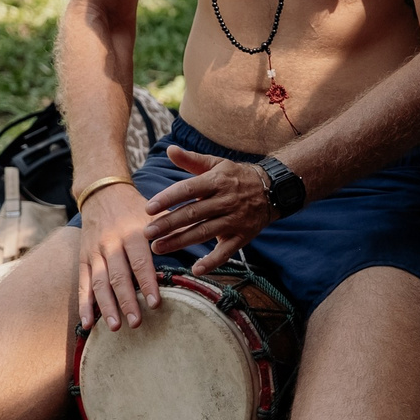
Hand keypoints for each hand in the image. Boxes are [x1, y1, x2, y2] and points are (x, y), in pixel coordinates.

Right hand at [77, 184, 161, 331]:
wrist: (102, 194)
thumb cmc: (135, 209)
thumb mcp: (154, 215)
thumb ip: (172, 232)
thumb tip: (196, 244)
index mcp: (133, 233)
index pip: (140, 262)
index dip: (147, 283)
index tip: (155, 304)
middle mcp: (112, 244)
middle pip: (118, 276)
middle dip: (127, 301)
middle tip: (136, 323)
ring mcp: (95, 253)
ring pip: (99, 283)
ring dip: (106, 307)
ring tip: (115, 327)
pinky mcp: (83, 259)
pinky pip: (83, 284)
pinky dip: (84, 305)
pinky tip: (88, 323)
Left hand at [145, 147, 275, 273]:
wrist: (272, 189)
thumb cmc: (236, 177)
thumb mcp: (216, 164)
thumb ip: (191, 160)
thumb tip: (169, 149)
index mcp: (217, 181)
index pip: (188, 190)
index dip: (168, 199)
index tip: (148, 209)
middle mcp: (225, 201)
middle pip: (193, 214)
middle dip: (168, 224)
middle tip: (146, 233)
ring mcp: (234, 220)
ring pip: (204, 233)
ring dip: (180, 242)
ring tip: (158, 248)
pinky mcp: (242, 237)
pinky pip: (226, 252)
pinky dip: (212, 262)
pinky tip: (195, 270)